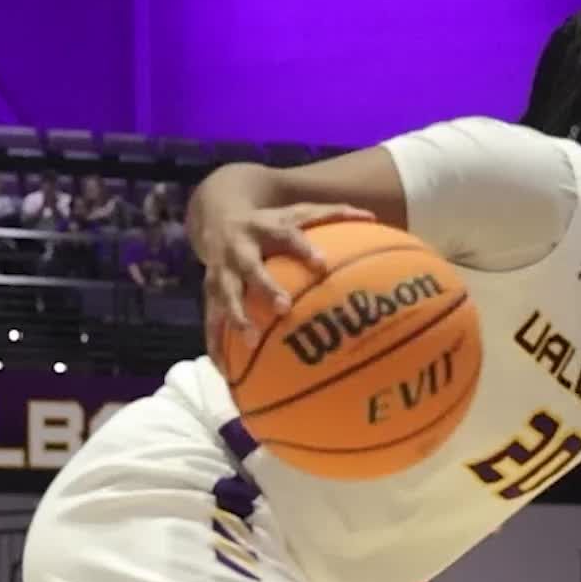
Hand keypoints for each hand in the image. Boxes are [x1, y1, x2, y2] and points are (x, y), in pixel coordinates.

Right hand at [201, 202, 373, 368]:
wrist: (215, 217)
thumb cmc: (269, 223)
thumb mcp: (295, 212)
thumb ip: (331, 214)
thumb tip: (371, 215)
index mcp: (266, 229)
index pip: (287, 236)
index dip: (303, 249)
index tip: (322, 264)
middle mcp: (241, 249)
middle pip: (251, 267)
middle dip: (265, 287)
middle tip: (283, 308)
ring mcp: (222, 270)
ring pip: (226, 294)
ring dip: (236, 317)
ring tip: (250, 342)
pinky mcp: (208, 290)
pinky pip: (210, 318)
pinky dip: (215, 342)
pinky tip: (223, 368)